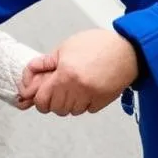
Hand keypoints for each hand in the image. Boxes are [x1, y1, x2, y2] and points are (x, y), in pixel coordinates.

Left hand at [16, 29, 137, 115]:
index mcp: (65, 74)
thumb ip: (45, 63)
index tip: (40, 93)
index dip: (38, 98)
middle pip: (55, 108)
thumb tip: (29, 75)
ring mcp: (90, 97)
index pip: (42, 100)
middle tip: (58, 87)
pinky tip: (88, 88)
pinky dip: (84, 103)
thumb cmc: (98, 45)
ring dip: (68, 102)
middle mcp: (77, 88)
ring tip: (74, 85)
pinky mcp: (102, 102)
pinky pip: (86, 110)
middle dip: (53, 100)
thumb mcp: (66, 47)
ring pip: (69, 111)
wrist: (128, 50)